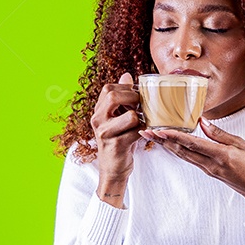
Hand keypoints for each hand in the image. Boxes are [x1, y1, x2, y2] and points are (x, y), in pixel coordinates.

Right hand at [90, 72, 143, 206]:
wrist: (113, 170)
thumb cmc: (119, 141)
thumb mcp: (118, 118)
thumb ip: (122, 98)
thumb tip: (127, 75)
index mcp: (98, 111)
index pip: (108, 88)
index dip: (126, 88)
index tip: (138, 95)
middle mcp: (97, 120)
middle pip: (113, 96)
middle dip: (133, 98)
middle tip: (143, 105)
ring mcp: (105, 133)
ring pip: (130, 115)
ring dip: (142, 118)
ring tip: (145, 122)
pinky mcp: (117, 146)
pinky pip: (137, 132)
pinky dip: (146, 132)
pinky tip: (146, 134)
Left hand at [141, 120, 244, 217]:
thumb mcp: (243, 146)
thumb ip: (221, 135)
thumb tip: (203, 122)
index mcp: (220, 155)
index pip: (192, 143)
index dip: (174, 136)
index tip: (159, 130)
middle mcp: (211, 164)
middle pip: (181, 151)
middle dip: (162, 141)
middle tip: (146, 131)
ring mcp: (209, 170)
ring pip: (184, 156)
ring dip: (167, 146)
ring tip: (153, 136)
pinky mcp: (210, 172)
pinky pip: (191, 159)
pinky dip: (179, 150)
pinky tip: (172, 144)